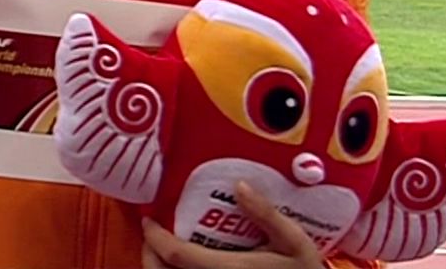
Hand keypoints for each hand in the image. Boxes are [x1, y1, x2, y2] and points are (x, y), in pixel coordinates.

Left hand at [141, 182, 326, 268]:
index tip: (149, 220)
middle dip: (150, 253)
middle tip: (152, 235)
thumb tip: (239, 186)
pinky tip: (184, 267)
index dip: (155, 237)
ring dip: (159, 268)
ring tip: (164, 251)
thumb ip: (267, 215)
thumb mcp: (296, 243)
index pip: (177, 255)